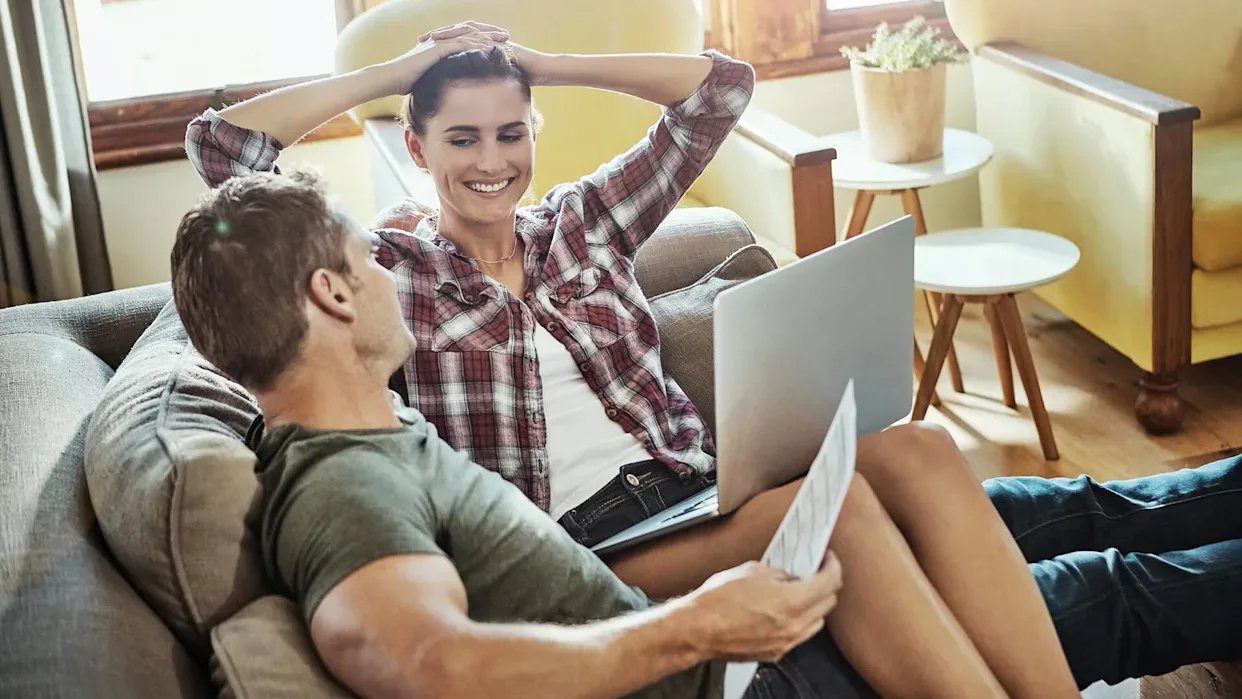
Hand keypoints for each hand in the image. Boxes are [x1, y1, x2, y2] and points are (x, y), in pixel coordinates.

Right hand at [378, 22, 508, 94]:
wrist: (389, 78)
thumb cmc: (405, 83)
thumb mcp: (428, 79)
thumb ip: (440, 79)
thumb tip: (450, 90)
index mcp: (440, 45)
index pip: (465, 37)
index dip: (482, 38)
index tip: (498, 42)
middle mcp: (440, 40)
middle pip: (470, 31)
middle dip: (489, 32)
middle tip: (506, 35)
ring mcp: (438, 42)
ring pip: (468, 34)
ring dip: (487, 36)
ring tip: (503, 39)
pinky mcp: (436, 48)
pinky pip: (460, 44)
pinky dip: (476, 45)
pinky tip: (489, 48)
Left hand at [418, 22, 550, 85]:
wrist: (539, 70)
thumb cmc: (522, 78)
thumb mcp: (496, 81)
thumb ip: (484, 83)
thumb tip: (473, 97)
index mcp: (482, 46)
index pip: (458, 42)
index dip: (441, 45)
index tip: (424, 51)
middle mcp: (484, 38)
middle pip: (456, 33)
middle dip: (438, 36)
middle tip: (420, 41)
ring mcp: (490, 37)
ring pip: (463, 30)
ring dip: (445, 33)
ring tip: (430, 38)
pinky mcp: (495, 38)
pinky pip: (475, 34)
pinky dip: (460, 37)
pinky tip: (448, 41)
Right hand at [678, 555, 843, 662]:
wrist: (697, 629)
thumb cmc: (717, 600)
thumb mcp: (752, 571)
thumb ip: (779, 572)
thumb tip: (791, 575)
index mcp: (792, 602)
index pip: (830, 582)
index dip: (833, 566)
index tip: (827, 558)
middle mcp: (794, 626)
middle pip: (828, 604)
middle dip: (826, 585)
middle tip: (815, 572)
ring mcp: (785, 642)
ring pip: (816, 623)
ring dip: (814, 605)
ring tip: (800, 592)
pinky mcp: (775, 653)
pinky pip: (799, 636)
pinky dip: (799, 621)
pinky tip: (783, 611)